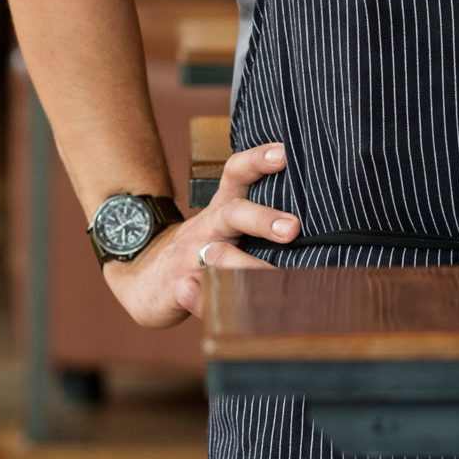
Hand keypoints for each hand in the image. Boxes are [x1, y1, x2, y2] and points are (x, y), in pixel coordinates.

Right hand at [102, 143, 299, 326]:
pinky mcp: (177, 289)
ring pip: (216, 257)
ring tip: (274, 278)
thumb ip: (257, 218)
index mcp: (222, 208)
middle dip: (263, 219)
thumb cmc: (202, 248)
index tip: (284, 153)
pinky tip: (217, 305)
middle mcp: (207, 227)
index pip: (236, 172)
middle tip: (293, 229)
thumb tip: (314, 212)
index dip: (258, 159)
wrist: (143, 275)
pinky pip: (194, 295)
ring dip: (245, 267)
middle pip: (233, 213)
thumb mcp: (225, 226)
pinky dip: (204, 300)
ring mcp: (189, 258)